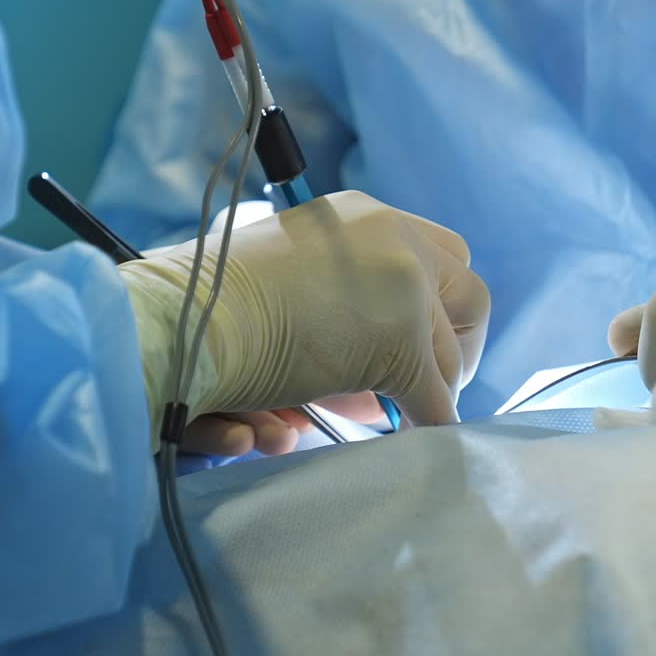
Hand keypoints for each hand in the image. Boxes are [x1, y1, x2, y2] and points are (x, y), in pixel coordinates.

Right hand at [121, 192, 489, 451]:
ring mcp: (402, 288)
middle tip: (432, 384)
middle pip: (468, 293)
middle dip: (455, 346)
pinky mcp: (400, 342)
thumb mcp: (292, 283)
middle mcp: (391, 238)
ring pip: (449, 353)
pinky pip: (434, 398)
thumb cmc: (211, 307)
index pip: (437, 254)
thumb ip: (340, 304)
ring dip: (428, 389)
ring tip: (396, 416)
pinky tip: (411, 435)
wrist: (187, 322)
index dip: (437, 307)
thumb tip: (376, 372)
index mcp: (361, 220)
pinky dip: (427, 422)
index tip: (421, 345)